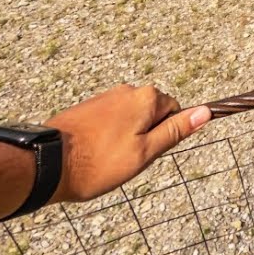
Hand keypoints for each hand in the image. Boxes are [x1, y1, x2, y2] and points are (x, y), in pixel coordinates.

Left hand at [45, 84, 211, 203]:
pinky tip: (95, 154)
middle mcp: (127, 90)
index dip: (165, 135)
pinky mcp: (88, 106)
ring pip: (132, 118)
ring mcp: (106, 97)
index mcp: (146, 98)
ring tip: (108, 159)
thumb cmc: (99, 163)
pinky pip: (112, 120)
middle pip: (153, 113)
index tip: (147, 152)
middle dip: (147, 135)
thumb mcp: (146, 152)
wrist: (47, 164)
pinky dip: (109, 136)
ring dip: (127, 137)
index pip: (175, 112)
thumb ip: (176, 130)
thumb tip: (206, 112)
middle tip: (128, 159)